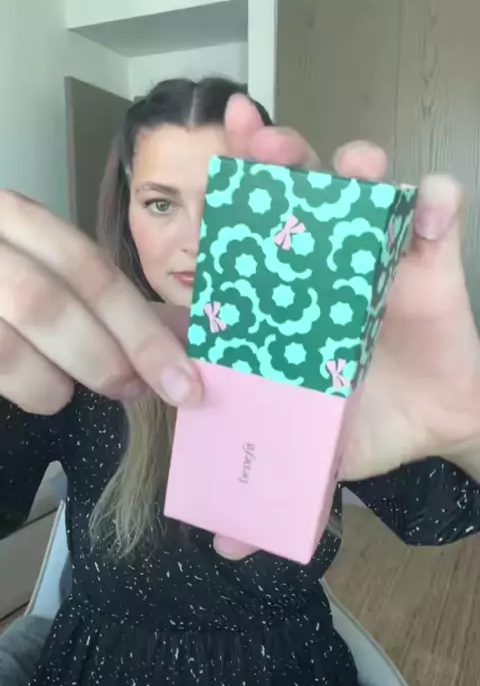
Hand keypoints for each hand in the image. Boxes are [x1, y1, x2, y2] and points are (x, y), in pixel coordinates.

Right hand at [0, 192, 200, 413]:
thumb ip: (105, 297)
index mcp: (14, 216)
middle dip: (104, 358)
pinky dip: (23, 389)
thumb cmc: (3, 275)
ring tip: (67, 389)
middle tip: (131, 388)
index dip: (143, 330)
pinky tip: (33, 389)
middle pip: (47, 303)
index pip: (90, 269)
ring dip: (54, 383)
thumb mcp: (46, 264)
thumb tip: (180, 335)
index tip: (184, 381)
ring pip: (7, 347)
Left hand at [214, 94, 479, 557]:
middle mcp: (319, 265)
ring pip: (359, 189)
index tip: (200, 185)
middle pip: (292, 194)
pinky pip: (435, 214)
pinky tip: (431, 202)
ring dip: (352, 168)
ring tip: (352, 164)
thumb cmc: (363, 423)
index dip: (219, 209)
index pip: (242, 242)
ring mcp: (372, 255)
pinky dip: (434, 204)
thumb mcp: (311, 452)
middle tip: (261, 140)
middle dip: (275, 161)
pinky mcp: (429, 259)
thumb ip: (269, 481)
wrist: (436, 426)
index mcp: (281, 301)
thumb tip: (222, 546)